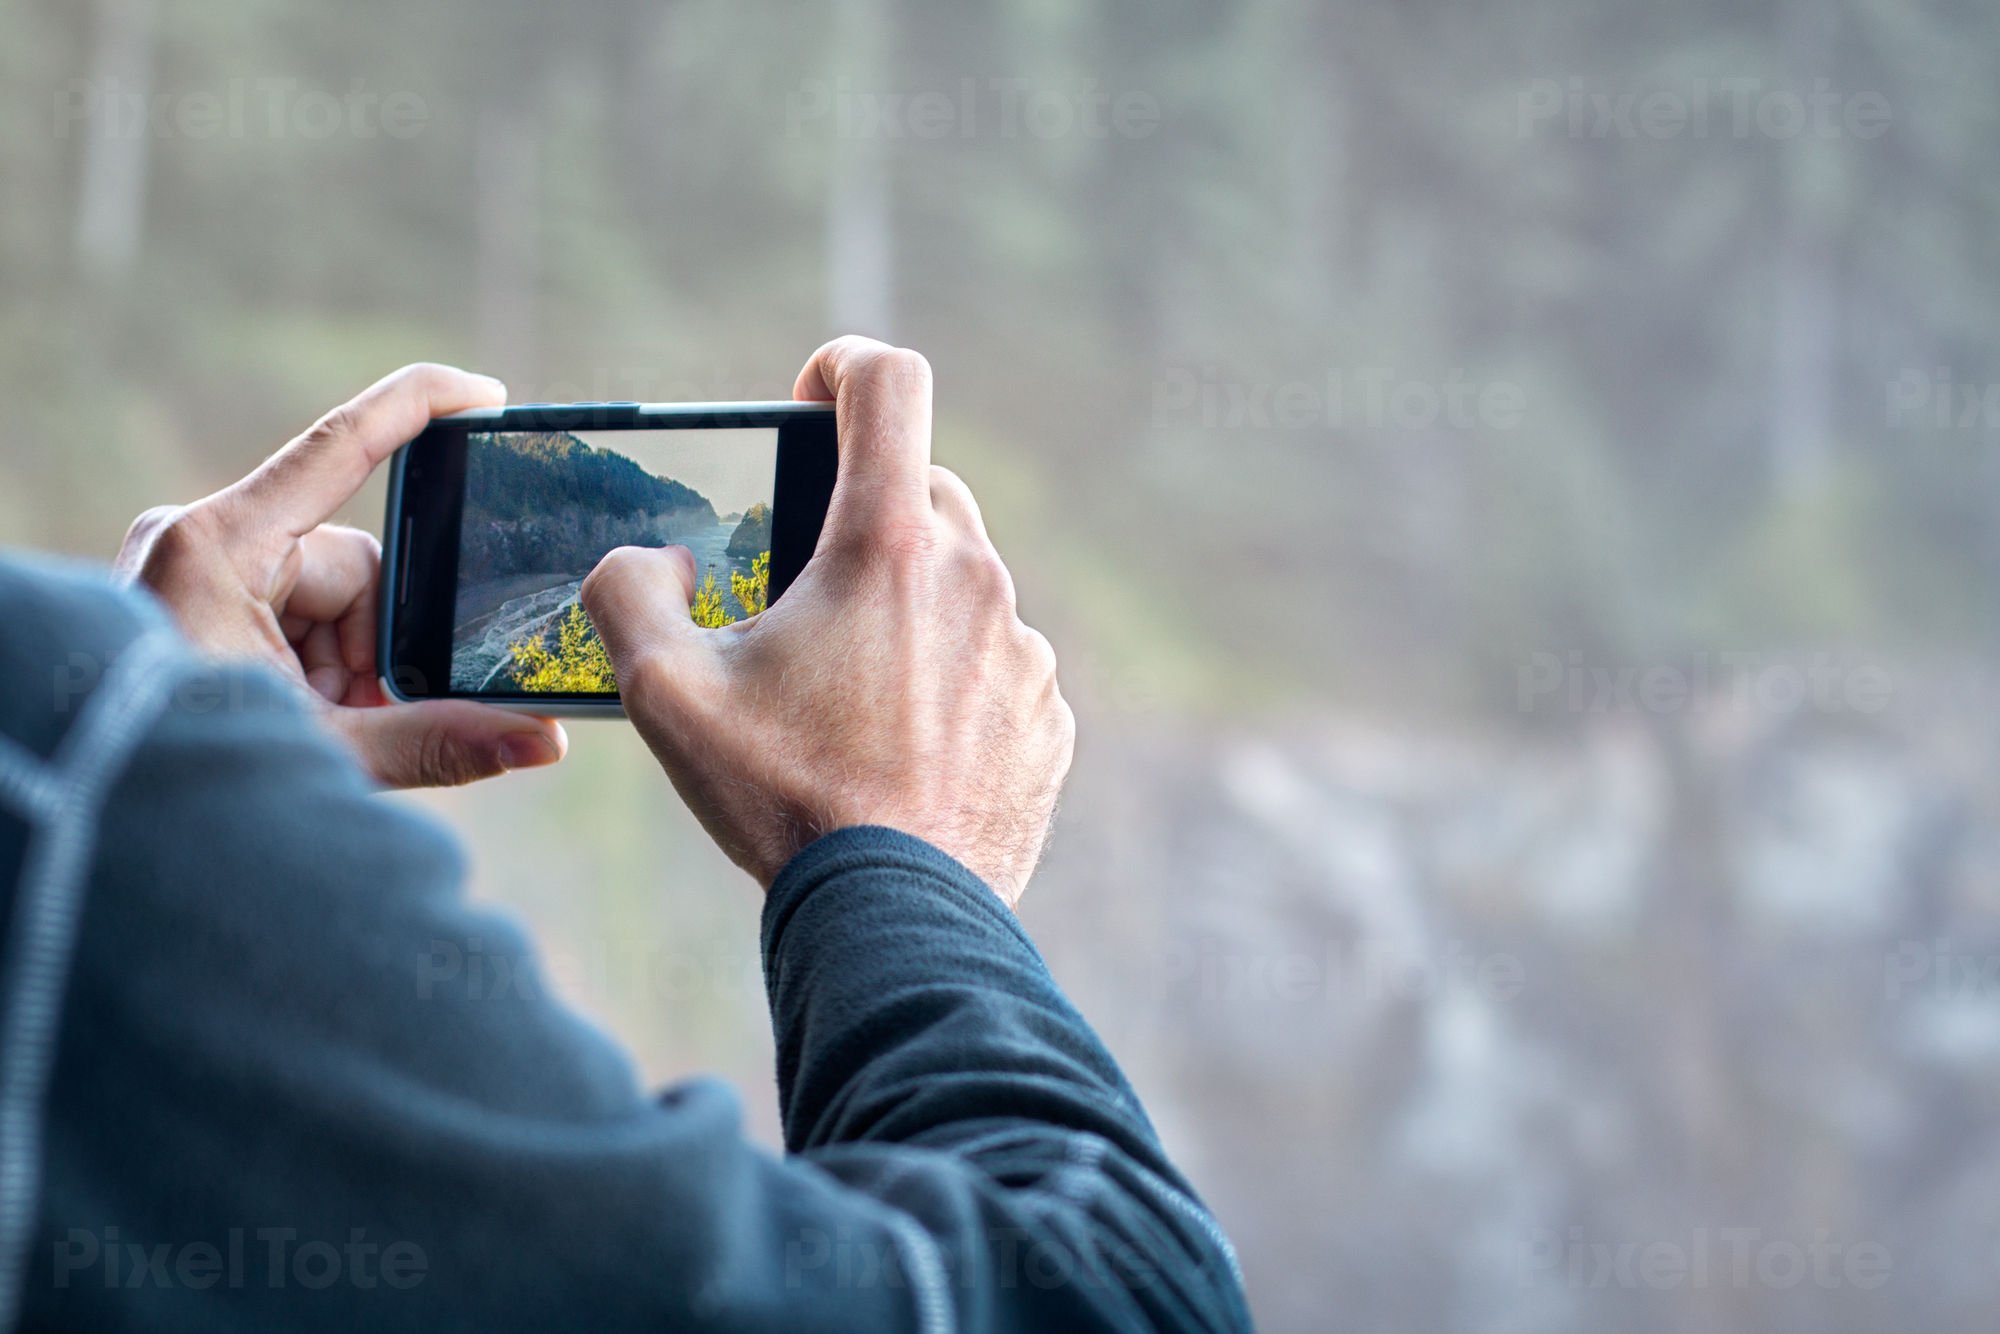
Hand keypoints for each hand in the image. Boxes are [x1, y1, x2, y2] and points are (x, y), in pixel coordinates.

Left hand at [116, 364, 567, 787]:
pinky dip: (309, 678)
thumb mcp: (318, 753)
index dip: (419, 406)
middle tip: (353, 720)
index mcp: (219, 545)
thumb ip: (434, 742)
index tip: (486, 393)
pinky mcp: (193, 602)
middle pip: (352, 569)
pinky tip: (295, 727)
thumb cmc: (174, 774)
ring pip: (328, 603)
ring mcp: (194, 572)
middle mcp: (203, 541)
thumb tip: (545, 743)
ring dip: (341, 676)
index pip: (341, 447)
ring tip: (315, 738)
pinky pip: (289, 622)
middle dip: (370, 653)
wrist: (85, 823)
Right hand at [581, 337, 1073, 906]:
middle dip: (860, 514)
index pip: (891, 384)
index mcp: (887, 544)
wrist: (897, 918)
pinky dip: (949, 679)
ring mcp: (1023, 649)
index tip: (814, 392)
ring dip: (906, 608)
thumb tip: (652, 560)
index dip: (845, 366)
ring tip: (848, 692)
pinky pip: (994, 663)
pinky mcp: (1046, 714)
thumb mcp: (662, 692)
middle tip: (802, 587)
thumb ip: (626, 591)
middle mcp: (975, 578)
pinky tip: (900, 745)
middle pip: (921, 490)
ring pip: (962, 583)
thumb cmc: (783, 799)